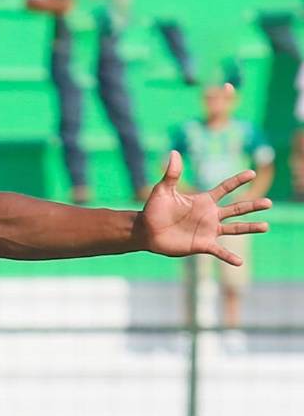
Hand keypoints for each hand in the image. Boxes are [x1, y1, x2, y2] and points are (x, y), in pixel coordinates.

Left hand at [138, 151, 271, 264]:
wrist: (146, 231)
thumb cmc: (154, 209)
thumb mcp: (163, 190)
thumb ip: (171, 174)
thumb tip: (173, 153)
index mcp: (203, 201)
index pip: (225, 188)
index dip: (238, 181)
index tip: (252, 173)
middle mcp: (210, 215)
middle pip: (236, 209)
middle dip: (253, 206)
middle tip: (269, 203)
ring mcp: (208, 230)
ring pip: (234, 228)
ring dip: (250, 227)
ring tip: (266, 226)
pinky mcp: (202, 245)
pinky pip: (219, 251)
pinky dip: (229, 256)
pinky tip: (240, 262)